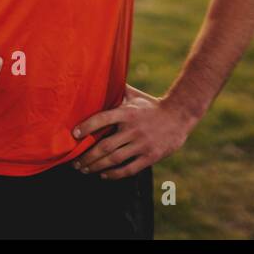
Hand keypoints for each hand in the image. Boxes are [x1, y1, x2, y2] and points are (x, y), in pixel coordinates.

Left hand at [70, 83, 192, 178]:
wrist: (179, 116)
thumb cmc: (151, 106)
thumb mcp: (135, 95)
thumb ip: (117, 90)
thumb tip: (100, 77)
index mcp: (127, 113)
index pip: (103, 118)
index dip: (87, 126)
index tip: (74, 134)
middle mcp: (133, 129)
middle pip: (105, 146)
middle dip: (87, 156)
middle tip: (74, 162)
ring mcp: (142, 144)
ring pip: (114, 160)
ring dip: (96, 167)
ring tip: (85, 170)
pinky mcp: (151, 156)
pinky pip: (129, 169)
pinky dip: (114, 175)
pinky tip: (104, 175)